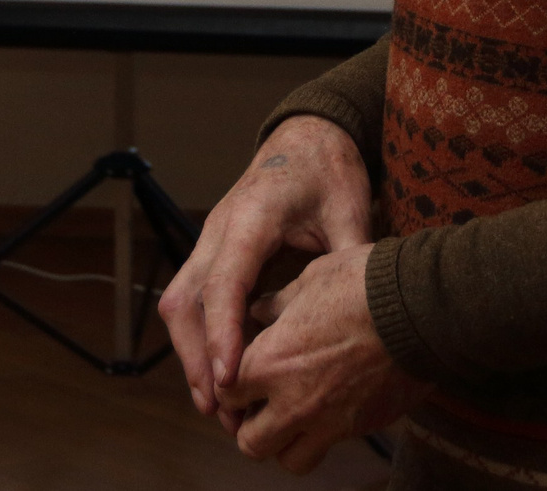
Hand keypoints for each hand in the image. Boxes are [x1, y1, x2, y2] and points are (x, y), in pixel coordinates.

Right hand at [160, 116, 371, 419]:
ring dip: (191, 354)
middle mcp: (219, 228)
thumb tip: (366, 316)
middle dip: (195, 357)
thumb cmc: (329, 169)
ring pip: (180, 303)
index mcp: (252, 216)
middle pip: (186, 299)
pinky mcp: (214, 252)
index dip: (223, 334)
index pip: (225, 282)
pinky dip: (200, 338)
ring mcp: (211, 240)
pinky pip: (193, 299)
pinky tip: (222, 376)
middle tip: (219, 409)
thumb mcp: (349, 209)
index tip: (229, 381)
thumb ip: (350, 262)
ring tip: (216, 406)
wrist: (306, 136)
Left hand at [222, 244, 427, 472]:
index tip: (239, 377)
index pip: (226, 396)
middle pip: (251, 443)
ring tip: (294, 417)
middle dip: (251, 427)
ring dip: (286, 442)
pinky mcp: (361, 429)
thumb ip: (275, 304)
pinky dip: (324, 436)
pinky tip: (332, 407)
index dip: (229, 387)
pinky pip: (332, 447)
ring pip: (290, 460)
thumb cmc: (360, 284)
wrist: (418, 308)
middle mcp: (293, 402)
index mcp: (270, 363)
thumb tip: (258, 312)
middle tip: (262, 406)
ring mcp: (329, 422)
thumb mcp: (308, 280)